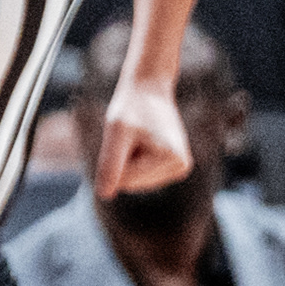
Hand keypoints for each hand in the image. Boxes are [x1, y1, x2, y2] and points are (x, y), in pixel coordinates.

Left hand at [93, 74, 194, 201]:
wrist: (147, 89)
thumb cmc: (131, 107)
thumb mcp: (116, 133)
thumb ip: (111, 164)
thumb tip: (104, 196)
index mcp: (174, 161)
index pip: (125, 180)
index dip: (115, 158)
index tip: (128, 134)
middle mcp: (180, 169)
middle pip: (131, 183)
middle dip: (121, 160)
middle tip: (131, 134)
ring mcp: (176, 169)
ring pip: (132, 181)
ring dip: (126, 160)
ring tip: (137, 137)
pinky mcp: (170, 167)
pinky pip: (137, 175)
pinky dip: (131, 159)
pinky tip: (141, 141)